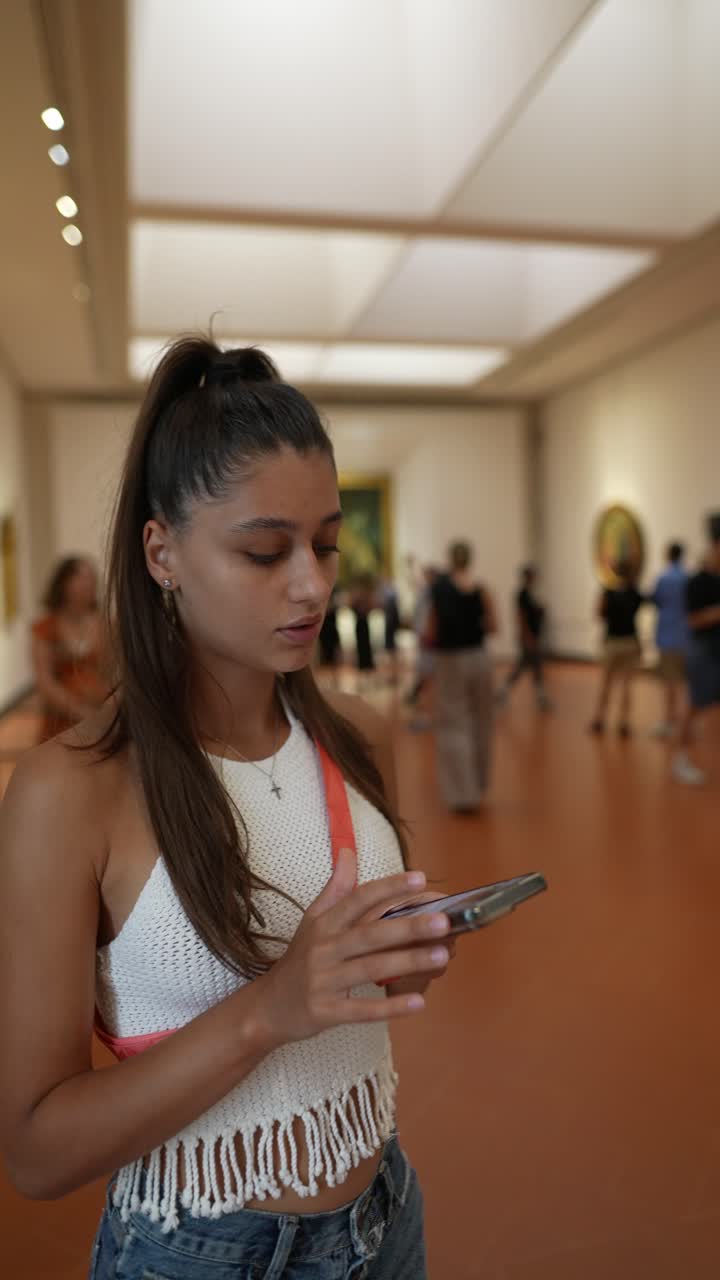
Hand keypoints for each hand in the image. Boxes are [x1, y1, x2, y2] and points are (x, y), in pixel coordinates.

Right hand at [256, 850, 451, 1047]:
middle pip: (370, 934)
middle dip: (408, 926)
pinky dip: (390, 1007)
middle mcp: (323, 949)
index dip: (389, 887)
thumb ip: (335, 888)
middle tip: (443, 921)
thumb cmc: (299, 959)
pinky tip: (419, 1002)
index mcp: (323, 924)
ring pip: (371, 968)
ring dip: (408, 962)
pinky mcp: (326, 1011)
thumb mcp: (312, 920)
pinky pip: (362, 1009)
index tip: (420, 879)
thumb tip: (348, 851)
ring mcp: (324, 981)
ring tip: (441, 955)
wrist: (268, 1007)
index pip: (358, 899)